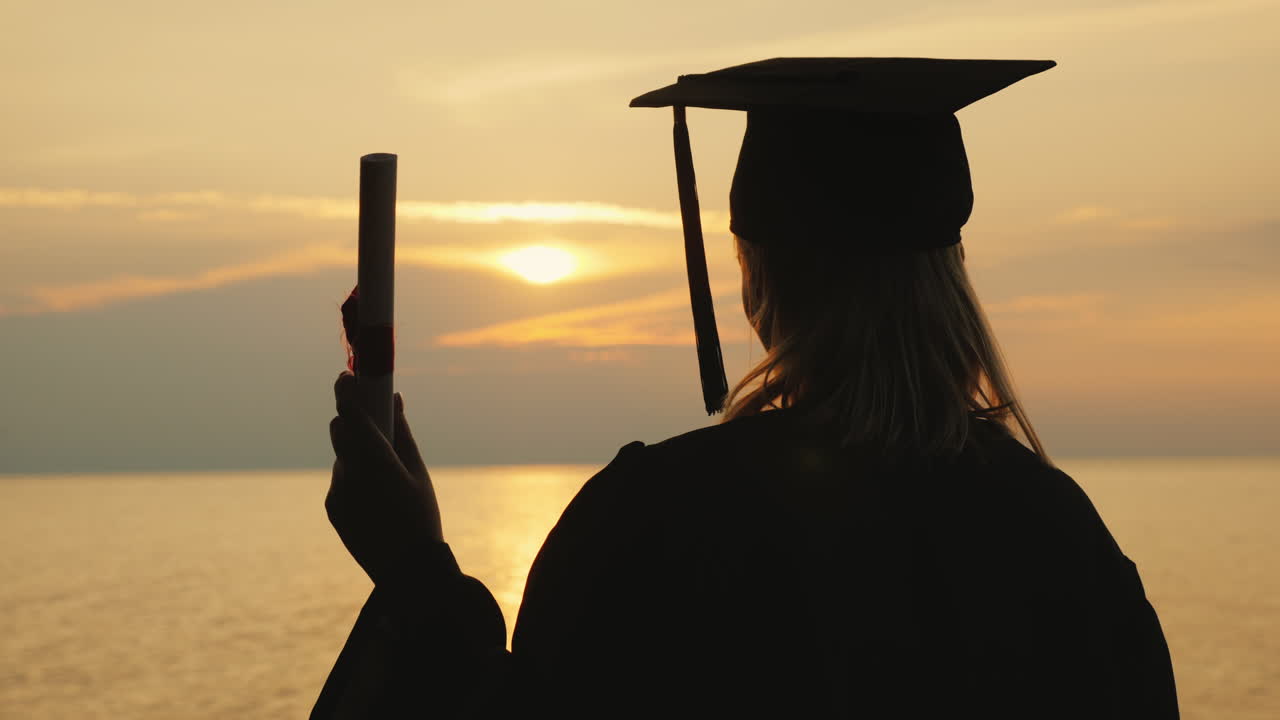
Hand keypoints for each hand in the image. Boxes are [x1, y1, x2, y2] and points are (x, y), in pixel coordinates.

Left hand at [326, 372, 444, 589]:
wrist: (408, 572)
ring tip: (385, 472)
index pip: (351, 414)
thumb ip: (402, 433)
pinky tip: (378, 497)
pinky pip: (342, 481)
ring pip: (342, 458)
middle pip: (339, 431)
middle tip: (370, 415)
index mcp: (376, 462)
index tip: (347, 375)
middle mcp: (351, 475)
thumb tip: (394, 400)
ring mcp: (338, 493)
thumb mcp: (419, 472)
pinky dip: (355, 477)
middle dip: (351, 419)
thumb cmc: (422, 519)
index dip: (346, 391)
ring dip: (356, 452)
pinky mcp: (333, 509)